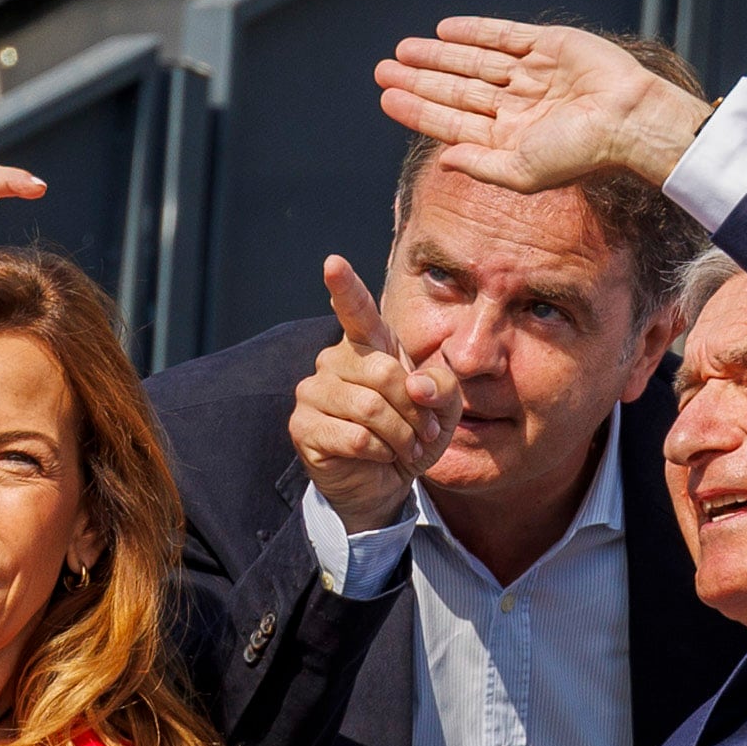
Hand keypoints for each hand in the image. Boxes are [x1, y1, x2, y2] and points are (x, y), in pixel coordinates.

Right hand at [288, 258, 462, 533]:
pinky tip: (381, 458)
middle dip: (413, 409)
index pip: (355, 310)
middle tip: (423, 433)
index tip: (333, 262)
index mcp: (368, 346)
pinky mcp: (303, 426)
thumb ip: (441, 385)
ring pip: (369, 407)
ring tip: (406, 448)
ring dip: (400, 435)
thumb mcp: (443, 407)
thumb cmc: (411, 435)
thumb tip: (416, 385)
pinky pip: (355, 436)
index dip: (344, 287)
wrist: (387, 483)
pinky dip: (381, 452)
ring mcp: (313, 392)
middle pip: (382, 372)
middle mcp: (335, 360)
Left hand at [376, 19, 707, 193]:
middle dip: (419, 80)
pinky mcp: (549, 45)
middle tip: (382, 70)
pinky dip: (475, 32)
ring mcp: (532, 74)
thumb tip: (441, 159)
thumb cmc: (581, 153)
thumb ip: (481, 165)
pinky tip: (444, 31)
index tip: (386, 98)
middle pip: (456, 89)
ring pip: (473, 62)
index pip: (452, 121)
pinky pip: (504, 35)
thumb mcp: (523, 172)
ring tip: (403, 50)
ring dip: (438, 56)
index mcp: (509, 138)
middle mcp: (517, 105)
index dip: (417, 110)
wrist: (628, 118)